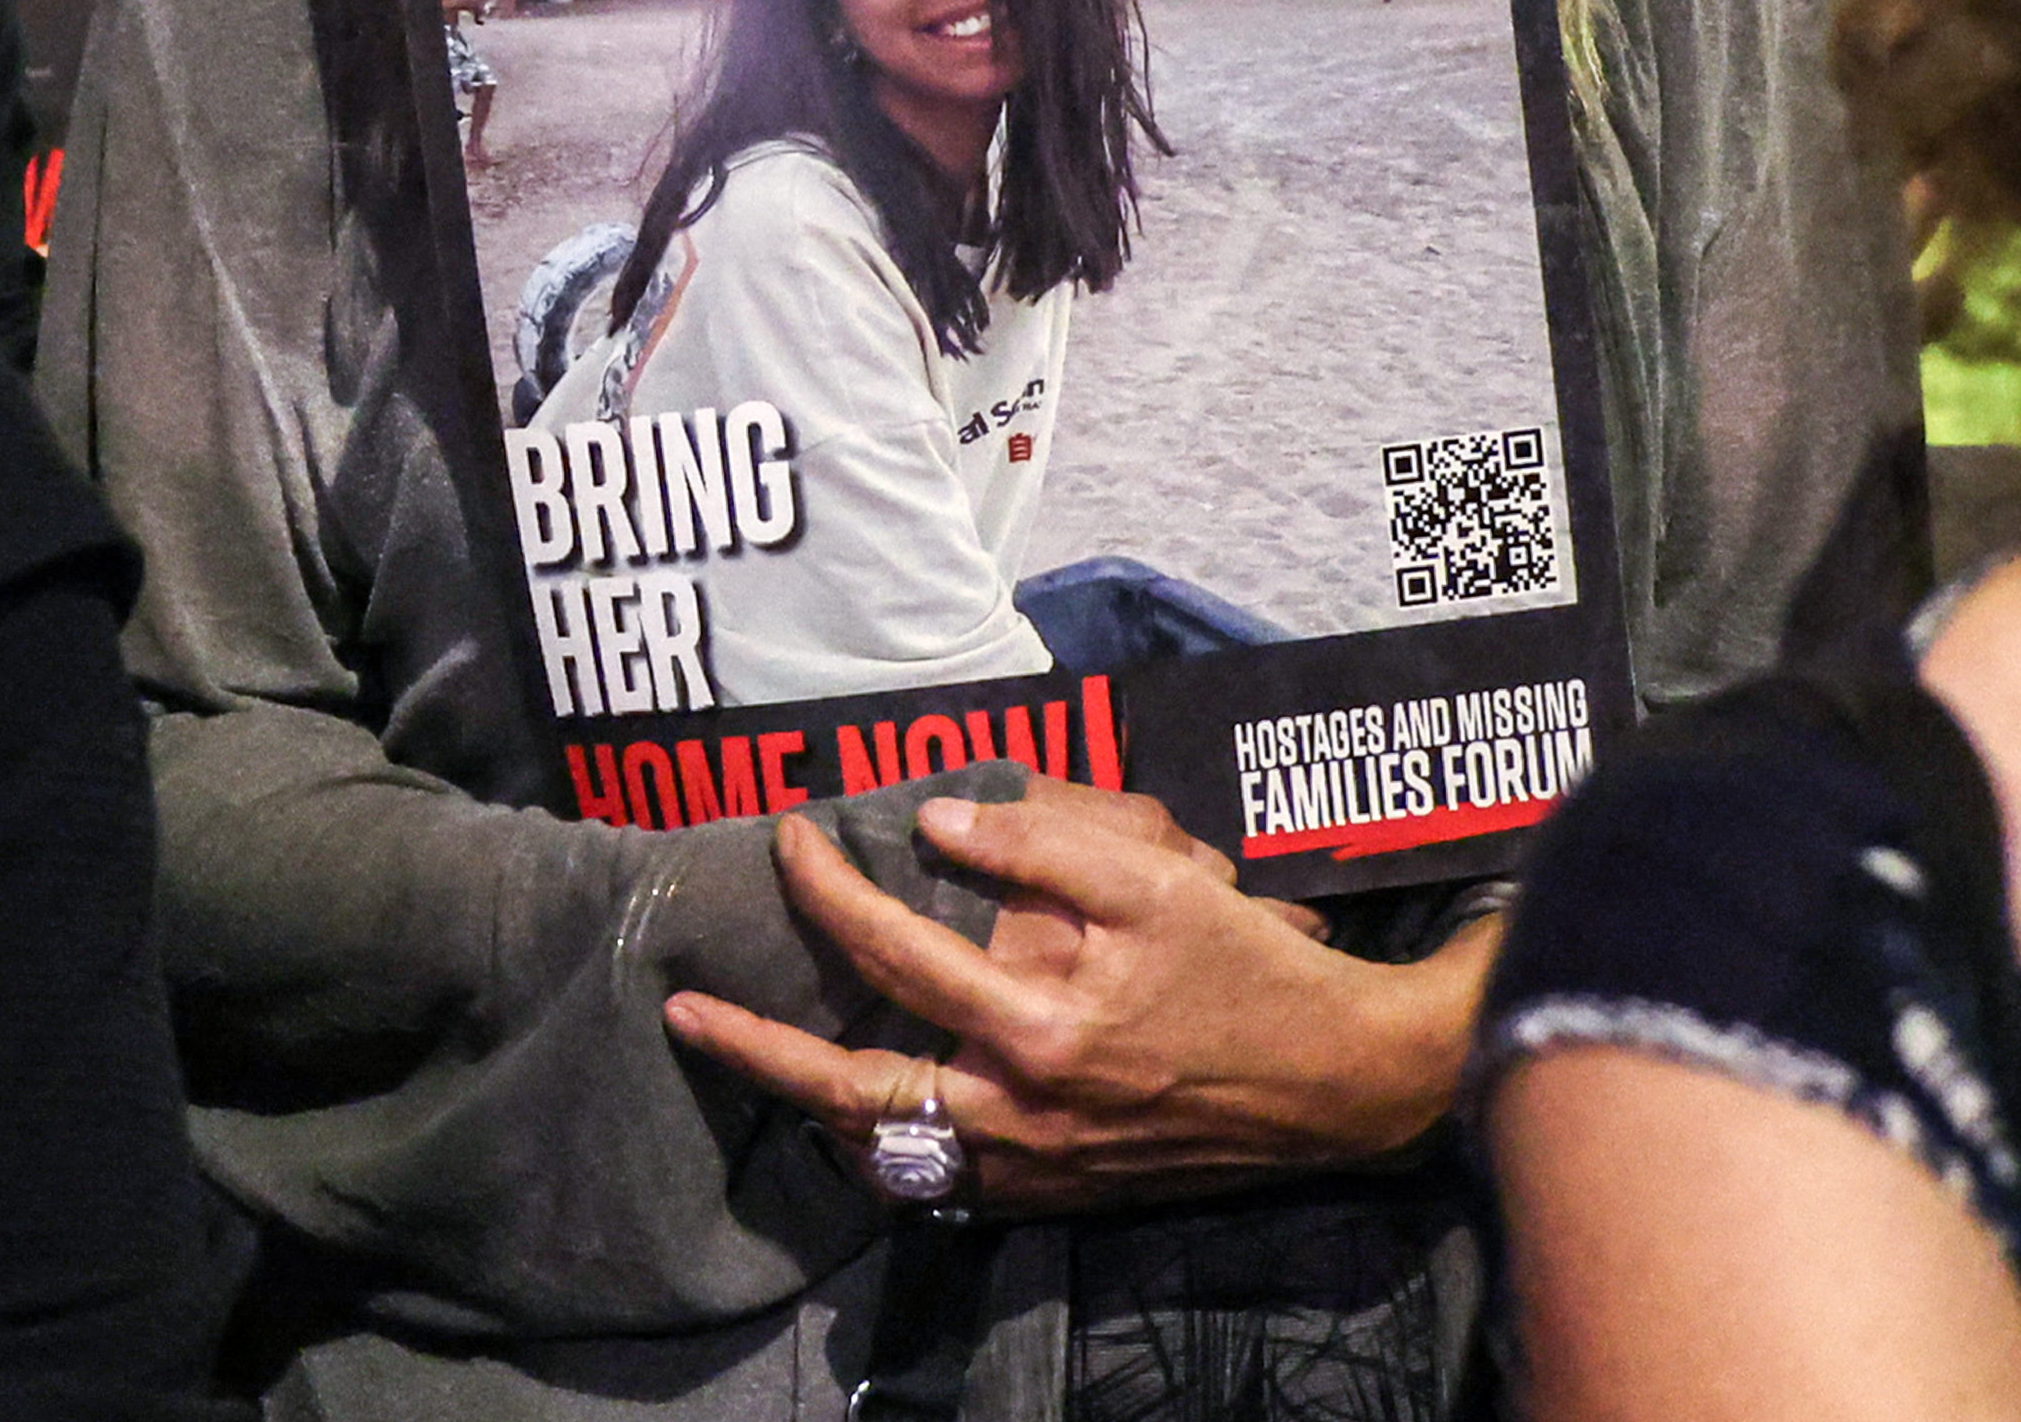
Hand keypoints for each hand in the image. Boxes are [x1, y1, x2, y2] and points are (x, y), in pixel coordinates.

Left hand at [661, 784, 1488, 1214]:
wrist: (1335, 1083)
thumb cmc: (1251, 968)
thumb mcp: (1165, 878)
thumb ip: (1045, 844)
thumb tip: (935, 829)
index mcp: (1040, 1026)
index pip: (896, 953)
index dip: (828, 889)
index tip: (788, 838)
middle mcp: (1020, 1110)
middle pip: (850, 1091)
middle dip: (757, 1051)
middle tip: (685, 1014)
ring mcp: (1032, 1165)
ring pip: (885, 1151)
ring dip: (809, 1107)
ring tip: (754, 1059)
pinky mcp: (1055, 1192)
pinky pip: (939, 1181)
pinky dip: (882, 1148)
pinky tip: (857, 1115)